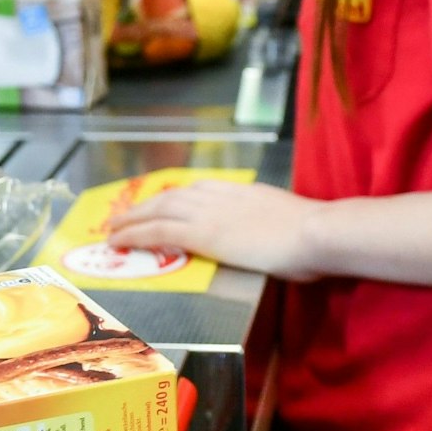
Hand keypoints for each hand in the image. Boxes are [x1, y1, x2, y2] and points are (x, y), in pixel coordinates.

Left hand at [106, 180, 326, 280]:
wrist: (318, 233)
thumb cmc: (317, 236)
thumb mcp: (292, 221)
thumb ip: (275, 225)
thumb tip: (279, 238)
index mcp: (243, 192)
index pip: (200, 189)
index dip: (176, 197)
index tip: (163, 202)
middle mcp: (221, 196)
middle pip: (173, 196)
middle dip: (146, 206)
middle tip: (126, 216)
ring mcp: (210, 213)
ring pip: (159, 210)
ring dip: (133, 219)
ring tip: (114, 229)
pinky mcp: (203, 234)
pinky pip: (159, 231)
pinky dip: (135, 234)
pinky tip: (119, 241)